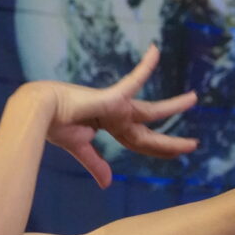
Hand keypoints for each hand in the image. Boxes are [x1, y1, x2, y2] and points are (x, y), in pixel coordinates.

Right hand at [23, 45, 198, 187]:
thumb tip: (108, 184)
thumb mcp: (79, 148)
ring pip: (151, 111)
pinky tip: (156, 50)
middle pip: (150, 132)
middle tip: (194, 145)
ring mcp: (116, 105)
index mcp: (110, 127)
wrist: (39, 111)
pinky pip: (134, 79)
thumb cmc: (55, 125)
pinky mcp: (112, 96)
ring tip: (194, 99)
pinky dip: (145, 66)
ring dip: (174, 106)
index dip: (158, 150)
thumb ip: (95, 164)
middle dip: (171, 142)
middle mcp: (117, 115)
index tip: (177, 154)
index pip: (140, 142)